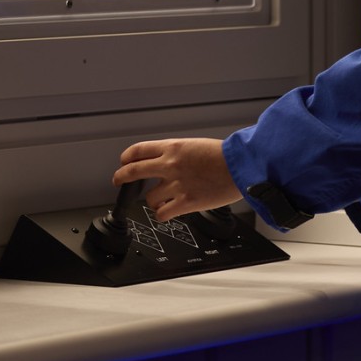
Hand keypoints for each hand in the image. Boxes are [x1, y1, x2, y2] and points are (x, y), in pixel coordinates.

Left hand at [113, 138, 241, 220]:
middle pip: (133, 171)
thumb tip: (167, 164)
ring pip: (149, 198)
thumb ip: (178, 155)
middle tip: (119, 181)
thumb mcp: (196, 146)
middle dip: (121, 177)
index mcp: (173, 148)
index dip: (127, 158)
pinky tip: (169, 211)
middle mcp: (170, 165)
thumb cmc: (225, 156)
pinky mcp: (185, 202)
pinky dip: (163, 213)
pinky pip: (162, 213)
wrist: (241, 166)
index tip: (125, 162)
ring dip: (153, 200)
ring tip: (162, 200)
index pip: (138, 151)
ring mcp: (176, 185)